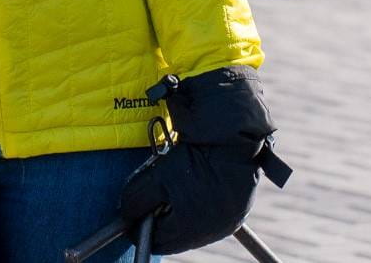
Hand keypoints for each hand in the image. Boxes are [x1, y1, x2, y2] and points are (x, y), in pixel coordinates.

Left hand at [116, 68, 288, 254]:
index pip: (157, 241)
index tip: (134, 210)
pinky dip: (203, 197)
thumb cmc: (194, 154)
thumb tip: (128, 213)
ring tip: (181, 179)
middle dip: (163, 214)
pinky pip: (215, 209)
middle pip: (177, 233)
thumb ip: (136, 201)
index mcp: (193, 229)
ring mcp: (232, 218)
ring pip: (196, 221)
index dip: (142, 224)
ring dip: (183, 205)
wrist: (233, 130)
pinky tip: (198, 176)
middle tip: (158, 189)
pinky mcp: (242, 203)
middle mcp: (215, 229)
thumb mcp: (157, 176)